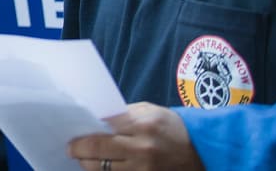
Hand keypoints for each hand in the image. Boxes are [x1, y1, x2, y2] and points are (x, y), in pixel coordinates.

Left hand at [68, 103, 203, 170]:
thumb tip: (95, 120)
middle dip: (78, 151)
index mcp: (141, 125)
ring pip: (103, 170)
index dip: (82, 134)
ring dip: (88, 166)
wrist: (204, 151)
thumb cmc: (172, 127)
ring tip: (83, 160)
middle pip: (97, 152)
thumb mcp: (149, 111)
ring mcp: (144, 169)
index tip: (71, 135)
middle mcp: (141, 148)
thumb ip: (122, 115)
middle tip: (71, 149)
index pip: (101, 129)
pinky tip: (100, 170)